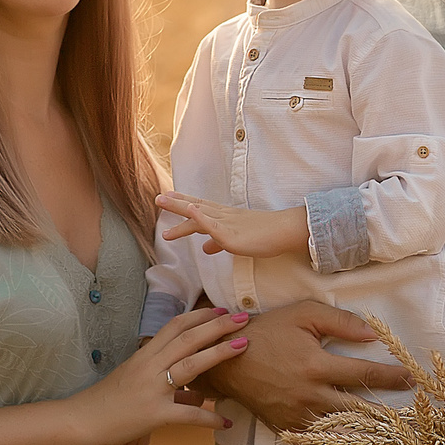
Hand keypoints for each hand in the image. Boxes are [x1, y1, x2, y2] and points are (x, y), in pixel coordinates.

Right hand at [75, 307, 248, 444]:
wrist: (81, 421)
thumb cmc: (108, 402)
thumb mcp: (137, 384)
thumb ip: (170, 387)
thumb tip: (199, 396)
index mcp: (144, 356)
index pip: (174, 326)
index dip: (199, 316)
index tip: (221, 311)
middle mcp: (149, 367)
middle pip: (187, 339)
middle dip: (217, 326)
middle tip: (243, 318)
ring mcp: (151, 389)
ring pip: (190, 365)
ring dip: (219, 353)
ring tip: (243, 345)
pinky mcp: (153, 414)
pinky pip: (186, 415)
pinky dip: (208, 418)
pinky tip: (225, 421)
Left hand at [158, 193, 309, 258]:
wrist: (286, 232)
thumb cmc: (266, 235)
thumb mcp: (237, 239)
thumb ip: (218, 243)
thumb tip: (204, 249)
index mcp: (226, 217)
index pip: (201, 207)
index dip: (184, 201)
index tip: (169, 195)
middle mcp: (224, 217)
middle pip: (196, 207)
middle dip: (176, 203)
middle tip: (158, 198)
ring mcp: (227, 224)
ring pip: (199, 213)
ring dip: (181, 206)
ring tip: (163, 201)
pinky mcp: (232, 235)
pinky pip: (214, 225)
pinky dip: (200, 217)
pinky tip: (190, 211)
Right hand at [186, 299, 411, 432]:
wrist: (226, 361)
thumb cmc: (267, 332)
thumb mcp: (303, 314)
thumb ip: (339, 321)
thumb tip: (372, 335)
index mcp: (317, 366)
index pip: (365, 373)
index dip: (392, 377)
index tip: (413, 379)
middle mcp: (311, 396)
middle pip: (360, 409)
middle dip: (391, 414)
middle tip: (417, 420)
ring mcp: (299, 418)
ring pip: (343, 434)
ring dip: (372, 440)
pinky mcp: (288, 430)